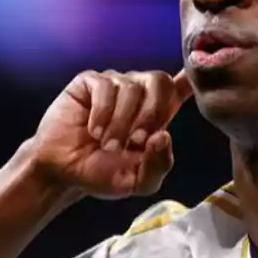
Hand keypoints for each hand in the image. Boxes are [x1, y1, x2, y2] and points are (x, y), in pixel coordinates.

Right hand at [29, 69, 193, 198]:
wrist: (63, 172)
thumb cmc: (102, 173)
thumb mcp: (138, 180)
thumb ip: (159, 164)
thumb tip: (164, 135)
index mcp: (156, 114)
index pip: (179, 88)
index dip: (191, 78)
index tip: (194, 76)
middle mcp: (138, 93)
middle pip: (159, 81)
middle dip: (151, 113)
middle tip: (136, 141)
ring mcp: (113, 85)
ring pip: (131, 87)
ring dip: (122, 121)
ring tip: (107, 145)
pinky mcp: (89, 83)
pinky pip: (105, 87)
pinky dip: (103, 112)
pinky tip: (94, 130)